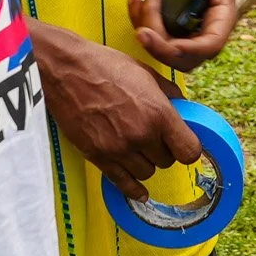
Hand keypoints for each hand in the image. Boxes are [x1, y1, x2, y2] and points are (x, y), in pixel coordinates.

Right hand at [32, 25, 202, 199]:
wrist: (65, 70)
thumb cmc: (104, 65)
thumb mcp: (144, 72)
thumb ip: (169, 93)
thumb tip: (183, 106)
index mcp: (158, 112)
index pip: (189, 150)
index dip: (188, 148)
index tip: (183, 144)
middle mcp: (142, 134)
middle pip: (167, 162)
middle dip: (164, 151)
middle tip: (155, 138)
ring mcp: (119, 148)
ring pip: (147, 173)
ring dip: (146, 163)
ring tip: (138, 149)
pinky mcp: (98, 157)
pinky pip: (124, 184)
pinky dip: (133, 188)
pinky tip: (139, 190)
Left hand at [128, 0, 238, 70]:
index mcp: (222, 17)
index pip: (211, 45)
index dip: (189, 50)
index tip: (168, 43)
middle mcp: (205, 31)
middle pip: (184, 56)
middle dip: (160, 47)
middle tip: (141, 32)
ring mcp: (184, 33)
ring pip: (163, 48)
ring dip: (146, 27)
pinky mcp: (166, 29)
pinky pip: (150, 35)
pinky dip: (138, 19)